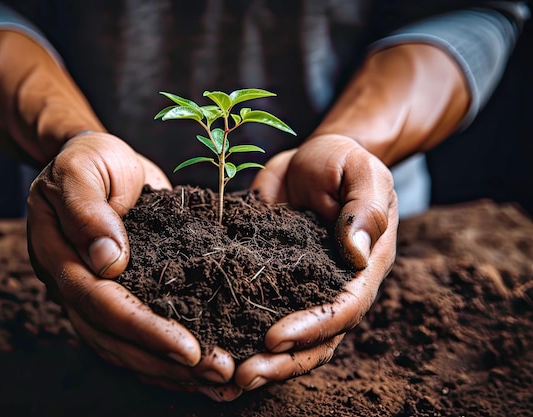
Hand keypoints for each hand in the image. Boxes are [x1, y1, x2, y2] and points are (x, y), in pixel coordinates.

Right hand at [27, 132, 239, 398]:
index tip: (190, 348)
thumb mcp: (82, 169)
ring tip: (220, 381)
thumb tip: (107, 260)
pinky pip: (140, 333)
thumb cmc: (90, 160)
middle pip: (115, 338)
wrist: (98, 160)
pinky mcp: (124, 292)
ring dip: (172, 369)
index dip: (144, 329)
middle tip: (219, 373)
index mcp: (59, 258)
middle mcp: (75, 286)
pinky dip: (169, 354)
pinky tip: (203, 366)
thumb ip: (88, 210)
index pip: (101, 304)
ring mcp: (97, 294)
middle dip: (166, 361)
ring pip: (127, 347)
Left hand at [236, 133, 397, 390]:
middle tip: (244, 374)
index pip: (343, 309)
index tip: (275, 336)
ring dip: (262, 360)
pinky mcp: (274, 280)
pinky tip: (212, 343)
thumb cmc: (344, 163)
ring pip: (289, 338)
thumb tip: (357, 254)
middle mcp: (334, 289)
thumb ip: (365, 209)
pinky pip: (260, 311)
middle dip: (283, 361)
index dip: (312, 328)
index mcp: (362, 270)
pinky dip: (240, 331)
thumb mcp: (362, 173)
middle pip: (316, 340)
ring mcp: (303, 289)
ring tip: (228, 375)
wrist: (314, 159)